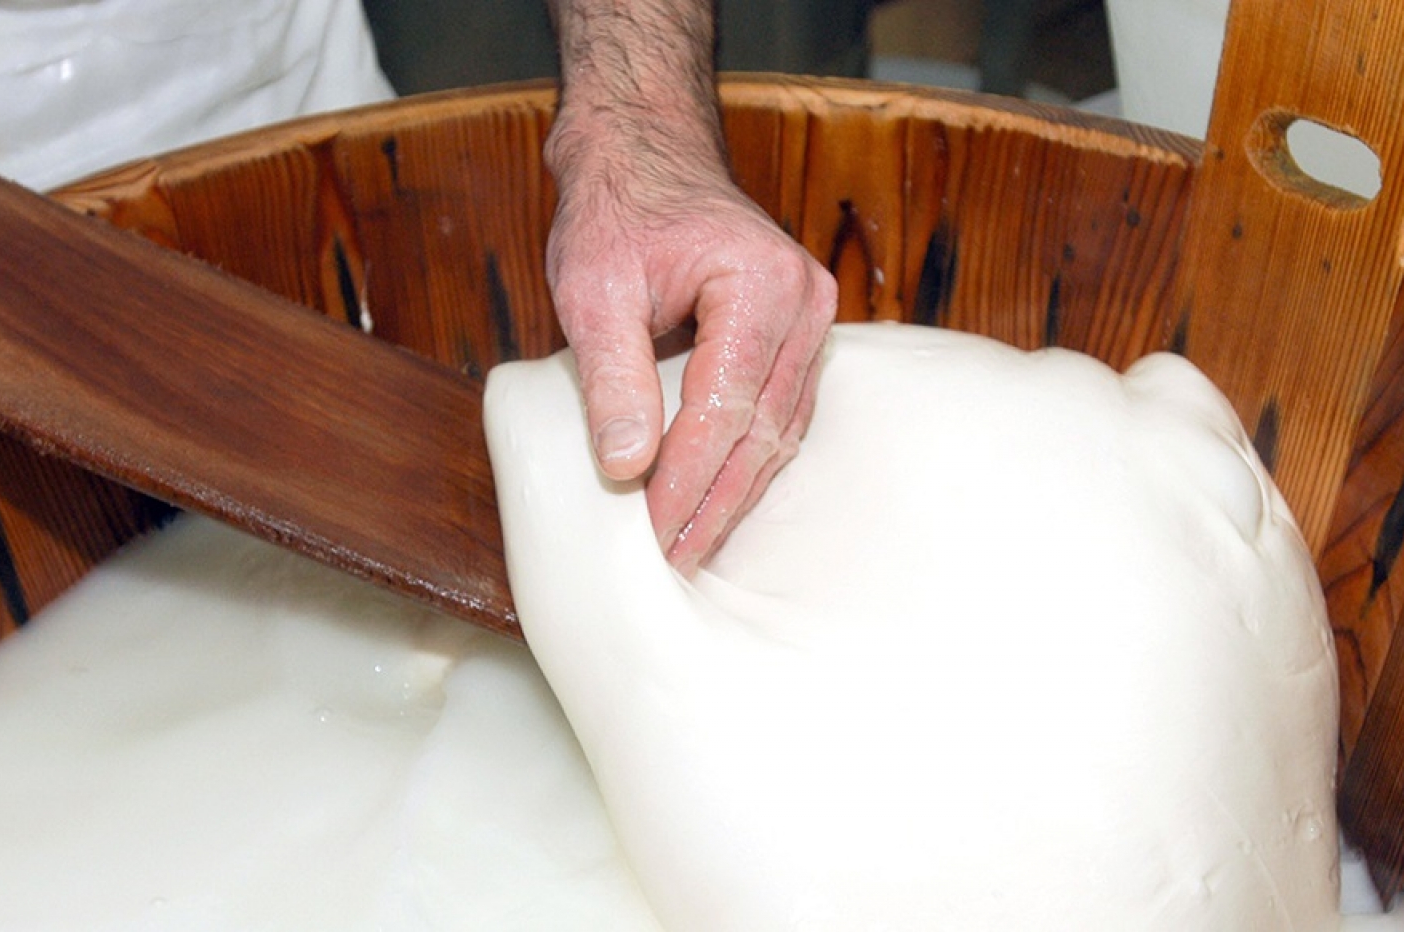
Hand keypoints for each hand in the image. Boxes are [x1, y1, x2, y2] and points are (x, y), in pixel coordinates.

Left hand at [545, 0, 835, 572]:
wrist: (646, 157)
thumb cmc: (618, 212)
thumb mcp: (592, 287)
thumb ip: (611, 376)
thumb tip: (624, 467)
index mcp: (761, 283)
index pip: (726, 406)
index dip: (688, 478)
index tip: (653, 533)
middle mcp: (804, 303)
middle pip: (762, 430)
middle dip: (713, 502)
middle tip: (672, 561)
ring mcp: (810, 322)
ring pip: (778, 433)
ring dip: (732, 493)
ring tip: (688, 548)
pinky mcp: (798, 340)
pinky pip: (779, 417)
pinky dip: (744, 463)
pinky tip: (711, 504)